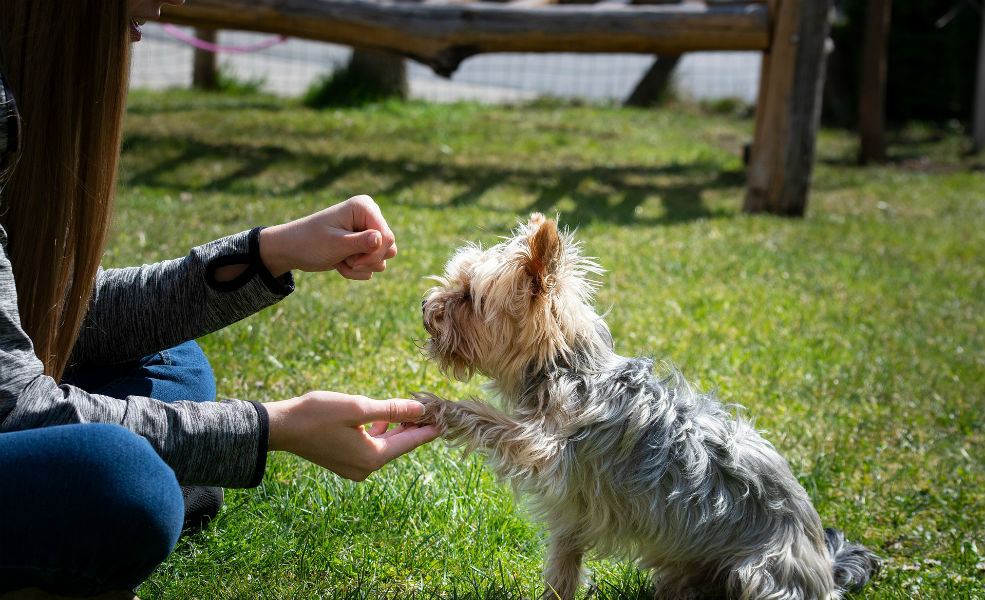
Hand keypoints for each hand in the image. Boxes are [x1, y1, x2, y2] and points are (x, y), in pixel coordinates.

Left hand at [259, 195, 397, 279]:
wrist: (292, 249)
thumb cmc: (310, 242)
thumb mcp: (335, 244)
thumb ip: (361, 242)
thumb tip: (382, 239)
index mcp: (364, 207)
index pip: (387, 236)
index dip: (374, 254)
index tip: (354, 261)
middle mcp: (370, 216)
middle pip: (389, 248)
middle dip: (367, 261)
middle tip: (346, 261)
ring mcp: (368, 231)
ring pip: (382, 258)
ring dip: (360, 267)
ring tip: (340, 260)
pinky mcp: (364, 245)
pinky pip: (373, 265)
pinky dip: (356, 270)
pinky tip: (340, 263)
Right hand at [264, 391, 439, 480]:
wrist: (280, 428)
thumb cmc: (317, 414)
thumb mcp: (358, 407)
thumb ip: (391, 410)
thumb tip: (420, 410)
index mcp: (373, 457)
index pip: (410, 442)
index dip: (429, 429)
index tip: (448, 419)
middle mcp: (366, 468)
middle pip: (399, 445)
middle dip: (415, 427)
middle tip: (433, 410)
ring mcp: (354, 468)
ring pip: (385, 446)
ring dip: (397, 429)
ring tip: (413, 411)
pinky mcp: (343, 461)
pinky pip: (371, 447)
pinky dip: (380, 433)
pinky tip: (384, 419)